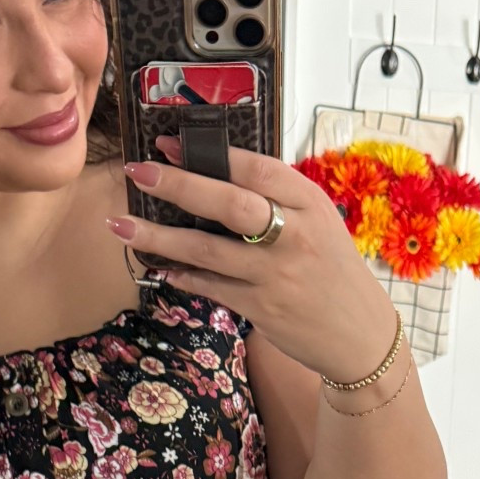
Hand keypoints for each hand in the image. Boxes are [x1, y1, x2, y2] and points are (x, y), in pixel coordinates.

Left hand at [109, 140, 399, 384]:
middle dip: (177, 185)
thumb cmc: (333, 272)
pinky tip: (157, 266)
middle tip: (136, 172)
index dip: (209, 154)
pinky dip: (180, 275)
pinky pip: (210, 287)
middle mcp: (294, 236)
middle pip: (229, 204)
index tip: (168, 143)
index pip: (256, 168)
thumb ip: (277, 200)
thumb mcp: (318, 224)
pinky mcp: (262, 308)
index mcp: (309, 204)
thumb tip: (212, 173)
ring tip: (119, 226)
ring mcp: (275, 275)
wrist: (359, 335)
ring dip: (158, 237)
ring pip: (207, 250)